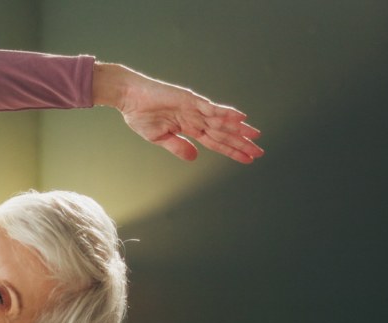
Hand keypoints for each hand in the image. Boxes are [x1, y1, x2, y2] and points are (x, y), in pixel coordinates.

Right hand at [94, 63, 263, 163]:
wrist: (128, 98)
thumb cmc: (139, 115)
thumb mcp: (159, 138)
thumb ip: (178, 147)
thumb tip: (195, 158)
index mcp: (188, 128)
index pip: (215, 142)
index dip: (231, 151)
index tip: (247, 159)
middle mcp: (195, 118)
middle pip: (223, 133)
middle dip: (241, 142)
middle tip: (259, 151)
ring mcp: (194, 108)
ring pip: (221, 122)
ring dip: (238, 129)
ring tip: (255, 136)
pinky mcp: (190, 100)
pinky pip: (211, 108)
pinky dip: (225, 113)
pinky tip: (240, 118)